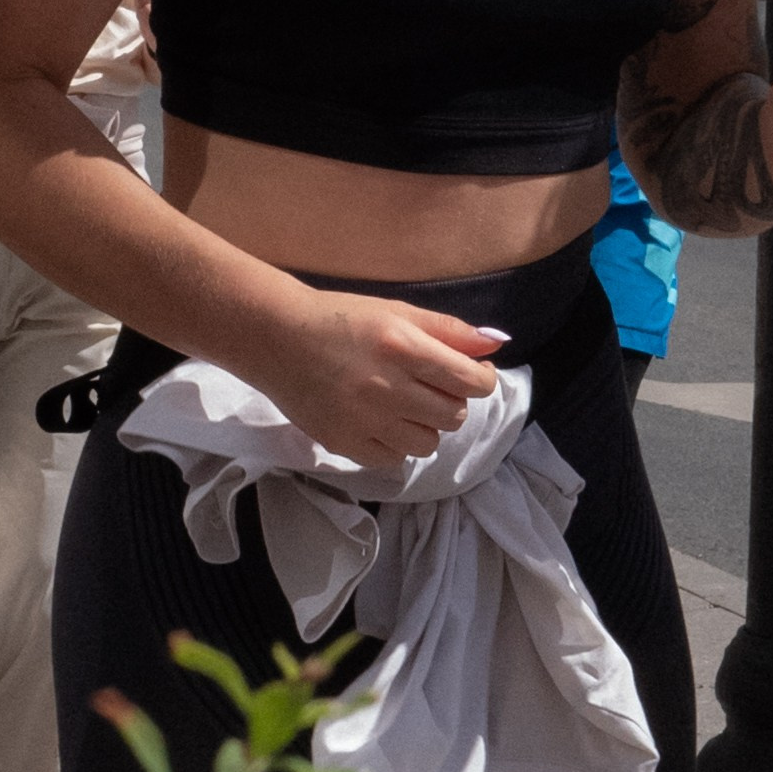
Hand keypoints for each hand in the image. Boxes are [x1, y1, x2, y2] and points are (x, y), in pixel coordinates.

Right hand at [260, 294, 503, 469]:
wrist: (275, 338)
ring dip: (425, 426)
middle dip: (451, 401)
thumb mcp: (397, 311)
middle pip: (453, 416)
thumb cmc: (340, 318)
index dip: (481, 379)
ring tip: (404, 405)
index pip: (470, 382)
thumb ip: (449, 330)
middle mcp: (386, 388)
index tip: (471, 373)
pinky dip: (395, 444)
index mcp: (403, 348)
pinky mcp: (343, 443)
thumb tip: (497, 343)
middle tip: (430, 385)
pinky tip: (380, 421)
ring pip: (428, 444)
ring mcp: (364, 421)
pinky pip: (393, 460)